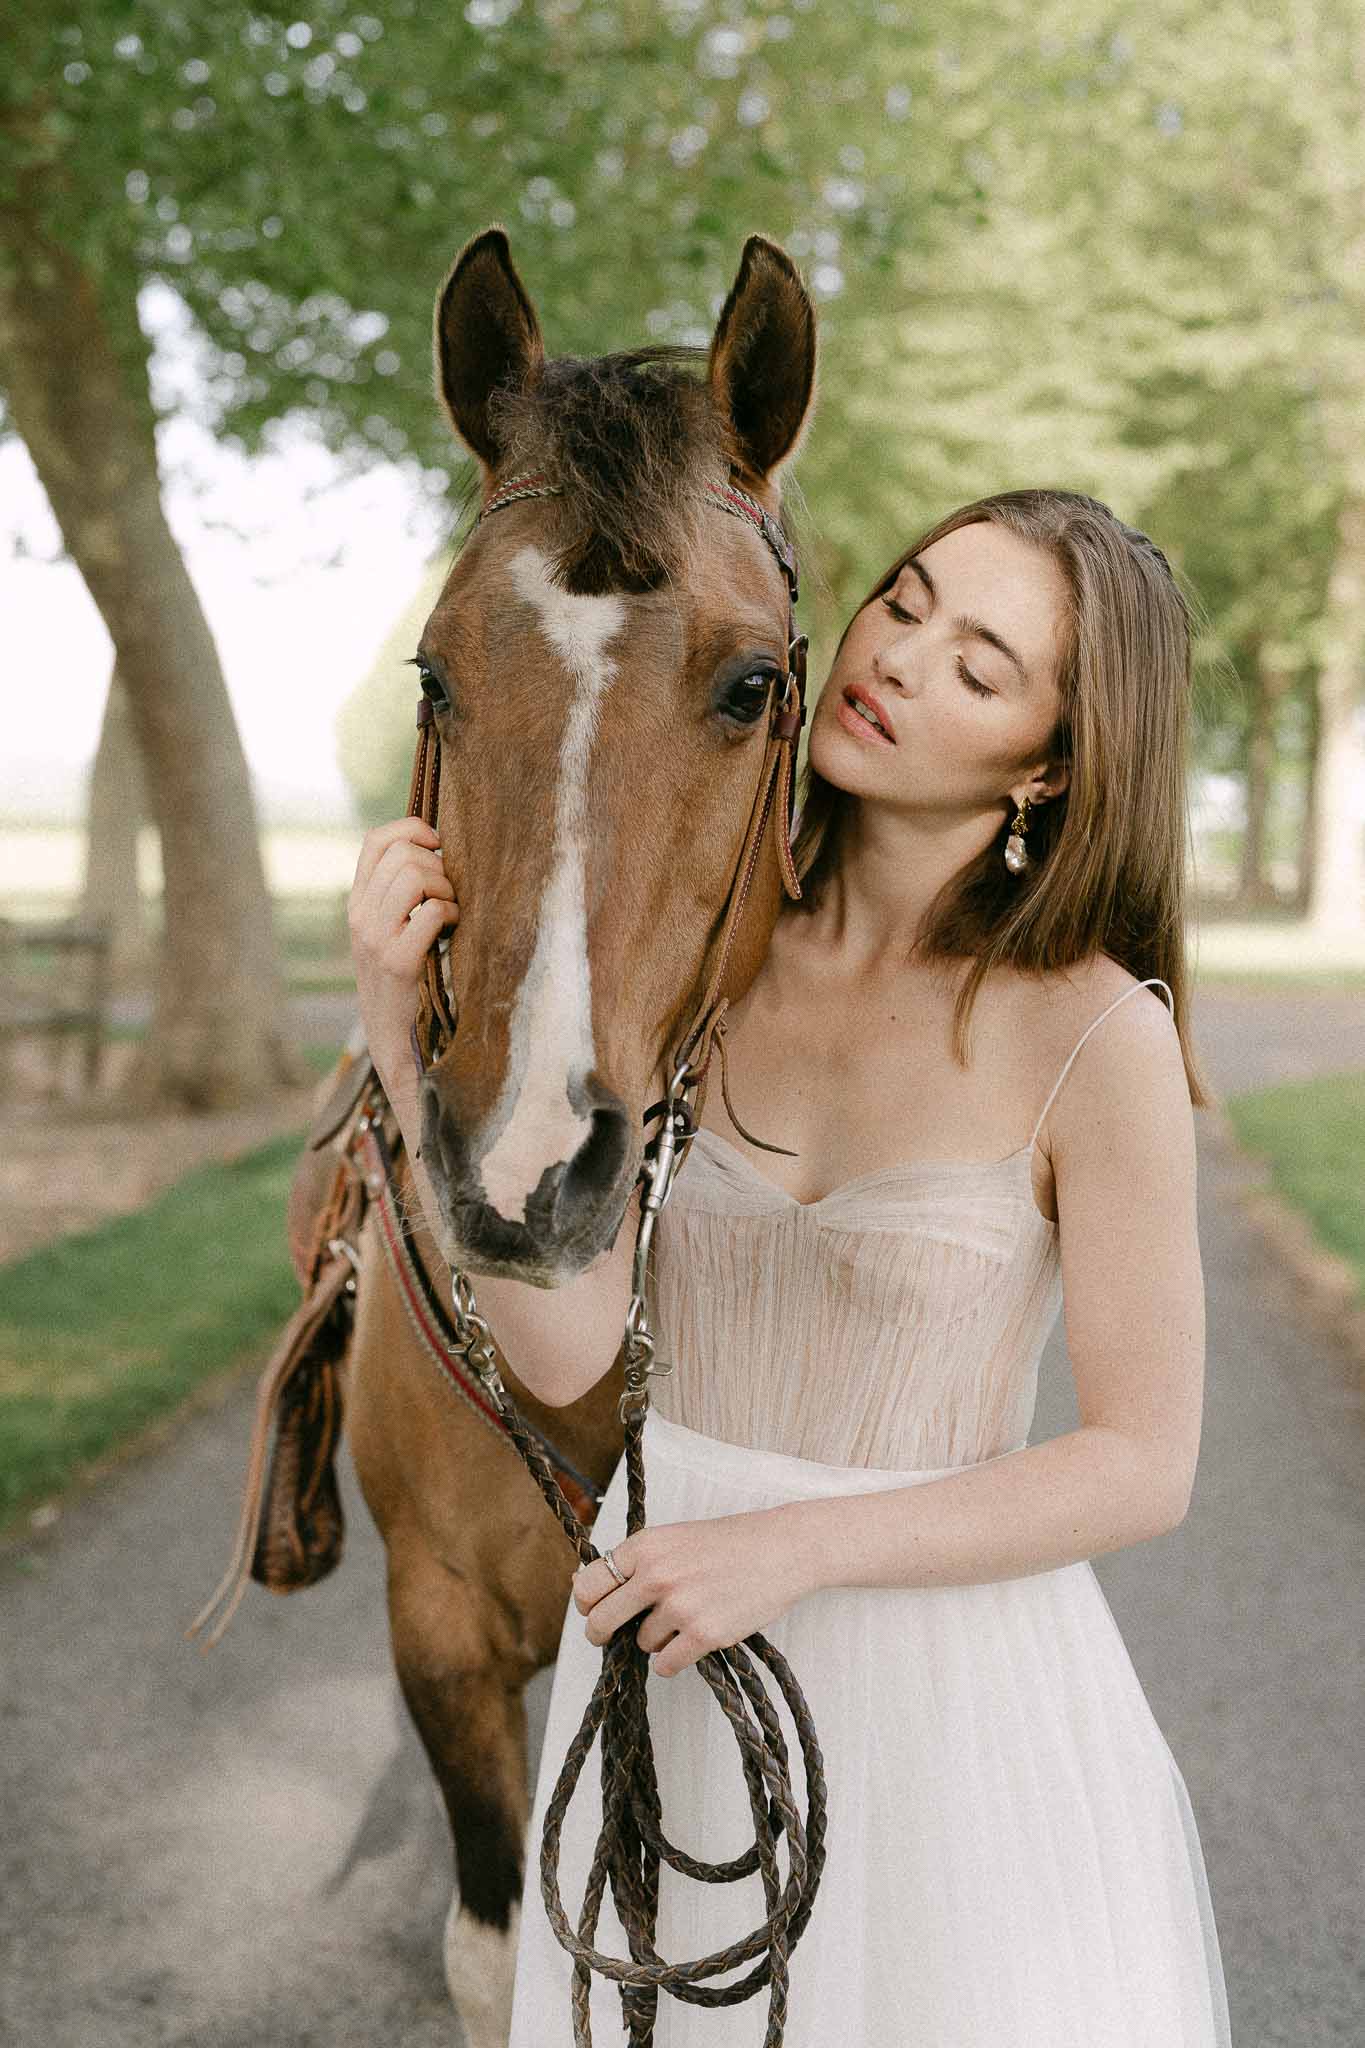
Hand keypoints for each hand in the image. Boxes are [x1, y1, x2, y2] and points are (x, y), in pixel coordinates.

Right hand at [347, 818, 458, 1086]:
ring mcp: (375, 937)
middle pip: (404, 854)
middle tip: (448, 893)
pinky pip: (433, 912)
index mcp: (357, 901)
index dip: (412, 829)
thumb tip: (436, 847)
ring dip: (446, 888)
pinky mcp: (398, 961)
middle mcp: (360, 915)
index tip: (438, 846)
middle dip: (438, 865)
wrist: (391, 1036)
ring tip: (451, 910)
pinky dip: (452, 914)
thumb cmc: (402, 977)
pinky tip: (453, 930)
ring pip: (417, 877)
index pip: (376, 840)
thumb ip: (399, 891)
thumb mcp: (388, 928)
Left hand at [572, 1509, 814, 1679]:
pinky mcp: (704, 1634)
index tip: (592, 1611)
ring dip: (656, 1639)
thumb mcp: (675, 1538)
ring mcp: (680, 1606)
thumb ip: (636, 1561)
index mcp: (646, 1546)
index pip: (589, 1584)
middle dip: (602, 1634)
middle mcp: (656, 1575)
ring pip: (640, 1643)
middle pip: (602, 1621)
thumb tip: (583, 1584)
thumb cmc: (731, 1542)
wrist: (784, 1549)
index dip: (586, 1604)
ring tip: (686, 1619)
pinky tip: (690, 1643)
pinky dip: (672, 1660)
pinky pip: (665, 1664)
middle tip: (610, 1637)